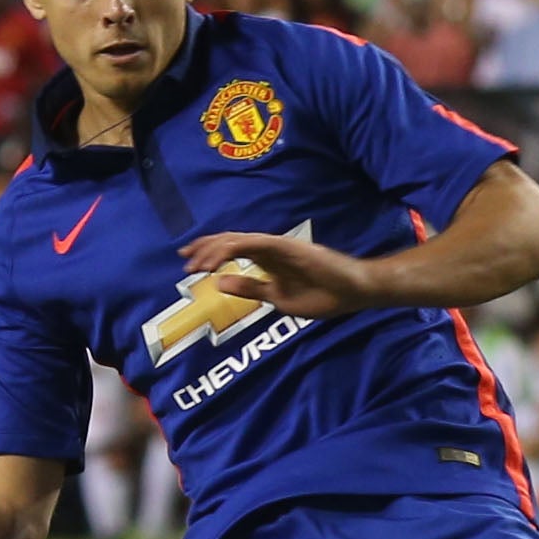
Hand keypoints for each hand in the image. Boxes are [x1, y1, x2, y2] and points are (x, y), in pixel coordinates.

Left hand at [177, 233, 383, 318]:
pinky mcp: (285, 246)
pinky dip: (231, 249)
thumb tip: (221, 282)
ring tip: (196, 263)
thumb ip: (251, 289)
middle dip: (204, 248)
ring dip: (213, 250)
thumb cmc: (324, 296)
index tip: (190, 264)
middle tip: (184, 259)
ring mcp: (277, 245)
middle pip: (229, 241)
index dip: (210, 254)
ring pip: (236, 240)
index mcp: (268, 260)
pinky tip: (217, 261)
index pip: (233, 250)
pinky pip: (251, 243)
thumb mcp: (278, 298)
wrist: (353, 292)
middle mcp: (269, 248)